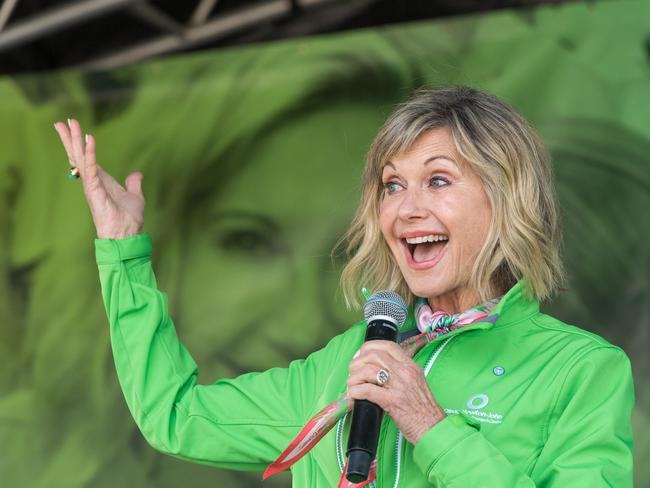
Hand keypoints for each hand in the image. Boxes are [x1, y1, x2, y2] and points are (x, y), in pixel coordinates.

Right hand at [54, 118, 144, 238]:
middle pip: (78, 155)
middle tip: (62, 121)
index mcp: (101, 181)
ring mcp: (92, 186)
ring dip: (75, 140)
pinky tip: (89, 139)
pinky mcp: (95, 190)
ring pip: (81, 158)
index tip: (74, 130)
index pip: (87, 159)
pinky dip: (91, 153)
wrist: (128, 235)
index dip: (80, 144)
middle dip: (70, 138)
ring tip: (69, 123)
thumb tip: (137, 174)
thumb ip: (134, 184)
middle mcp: (93, 182)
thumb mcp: (135, 197)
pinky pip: (92, 168)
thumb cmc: (129, 220)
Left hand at [347, 341, 445, 444]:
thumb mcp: (416, 382)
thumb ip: (400, 372)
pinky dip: (355, 392)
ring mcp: (399, 386)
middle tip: (353, 373)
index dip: (369, 347)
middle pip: (373, 355)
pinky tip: (354, 397)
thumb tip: (379, 368)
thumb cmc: (424, 410)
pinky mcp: (392, 401)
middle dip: (357, 362)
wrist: (434, 428)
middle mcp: (405, 372)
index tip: (361, 355)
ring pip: (367, 370)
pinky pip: (367, 390)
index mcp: (410, 366)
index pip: (387, 345)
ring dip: (354, 378)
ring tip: (352, 386)